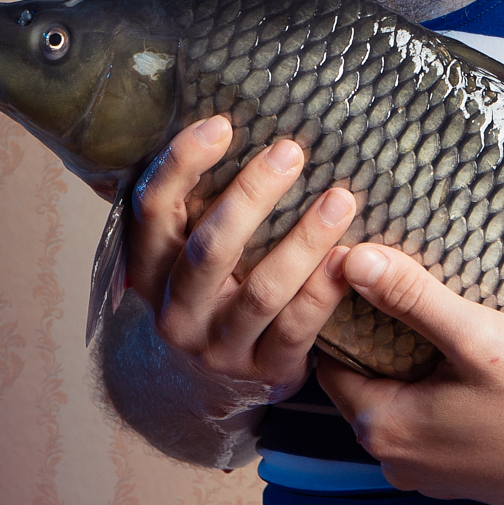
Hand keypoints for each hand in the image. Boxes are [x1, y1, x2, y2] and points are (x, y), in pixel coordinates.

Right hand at [127, 116, 356, 401]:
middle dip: (251, 196)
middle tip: (291, 150)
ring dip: (304, 241)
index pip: (153, 209)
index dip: (182, 164)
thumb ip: (191, 202)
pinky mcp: (265, 371)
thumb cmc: (201, 294)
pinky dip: (325, 290)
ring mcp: (220, 346)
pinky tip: (352, 256)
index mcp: (151, 268)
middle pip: (210, 248)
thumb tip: (218, 112)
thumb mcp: (177, 255)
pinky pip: (298, 328)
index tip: (222, 123)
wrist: (196, 393)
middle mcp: (178, 310)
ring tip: (341, 199)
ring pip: (263, 290)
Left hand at [318, 243, 503, 504]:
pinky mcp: (462, 476)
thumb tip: (352, 259)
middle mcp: (395, 459)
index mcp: (383, 426)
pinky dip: (433, 394)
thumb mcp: (474, 335)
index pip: (331, 360)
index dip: (342, 314)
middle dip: (374, 338)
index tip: (358, 274)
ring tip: (433, 318)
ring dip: (407, 366)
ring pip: (397, 404)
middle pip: (362, 383)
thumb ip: (411, 297)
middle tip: (397, 285)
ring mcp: (429, 474)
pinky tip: (463, 364)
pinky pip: (427, 425)